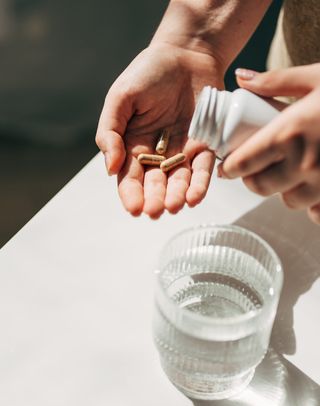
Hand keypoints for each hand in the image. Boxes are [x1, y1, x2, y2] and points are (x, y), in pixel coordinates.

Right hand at [96, 43, 223, 217]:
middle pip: (155, 184)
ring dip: (177, 196)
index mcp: (132, 146)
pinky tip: (195, 197)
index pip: (130, 178)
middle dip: (155, 200)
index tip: (134, 208)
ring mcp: (182, 152)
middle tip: (156, 211)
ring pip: (179, 181)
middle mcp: (157, 155)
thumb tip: (110, 169)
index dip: (131, 194)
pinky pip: (203, 168)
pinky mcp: (205, 146)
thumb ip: (110, 132)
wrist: (186, 53)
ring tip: (175, 206)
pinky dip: (200, 184)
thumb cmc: (148, 73)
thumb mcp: (120, 98)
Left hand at [219, 64, 319, 223]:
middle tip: (253, 169)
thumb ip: (276, 81)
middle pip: (259, 187)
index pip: (243, 163)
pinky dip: (313, 203)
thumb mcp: (318, 77)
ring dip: (283, 190)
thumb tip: (241, 78)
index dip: (230, 167)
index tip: (228, 165)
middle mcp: (303, 164)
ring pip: (288, 201)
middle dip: (251, 179)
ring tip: (290, 172)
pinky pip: (317, 213)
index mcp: (289, 133)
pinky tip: (317, 186)